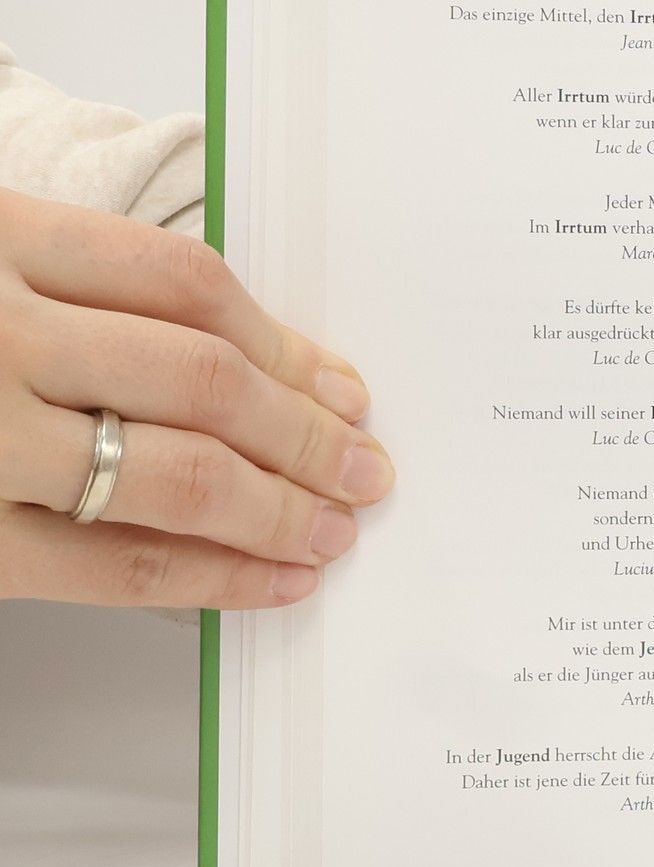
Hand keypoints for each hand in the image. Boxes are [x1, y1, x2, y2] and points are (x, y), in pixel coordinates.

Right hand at [0, 187, 392, 608]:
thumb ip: (71, 291)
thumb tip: (244, 361)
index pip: (183, 283)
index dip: (283, 341)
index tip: (342, 384)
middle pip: (200, 379)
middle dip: (305, 433)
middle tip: (368, 468)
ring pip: (172, 472)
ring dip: (277, 508)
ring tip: (337, 528)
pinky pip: (107, 562)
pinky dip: (205, 578)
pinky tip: (266, 583)